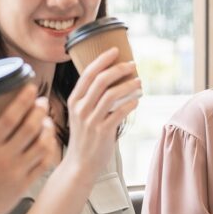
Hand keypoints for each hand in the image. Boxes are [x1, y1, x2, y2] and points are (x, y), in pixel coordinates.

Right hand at [0, 83, 58, 213]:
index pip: (9, 118)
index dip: (23, 101)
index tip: (31, 88)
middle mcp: (3, 158)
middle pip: (29, 128)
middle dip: (40, 111)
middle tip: (43, 102)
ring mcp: (16, 172)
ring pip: (41, 144)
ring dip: (47, 129)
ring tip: (46, 120)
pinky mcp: (25, 184)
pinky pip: (44, 163)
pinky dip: (50, 149)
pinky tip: (48, 140)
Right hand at [63, 47, 141, 184]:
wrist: (80, 164)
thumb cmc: (84, 136)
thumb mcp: (81, 114)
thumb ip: (91, 97)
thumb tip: (112, 78)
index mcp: (74, 100)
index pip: (87, 73)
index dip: (102, 59)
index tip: (115, 50)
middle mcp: (80, 108)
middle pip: (101, 80)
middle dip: (119, 69)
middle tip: (132, 64)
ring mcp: (91, 120)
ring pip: (112, 95)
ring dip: (128, 85)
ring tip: (139, 81)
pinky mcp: (102, 132)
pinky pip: (120, 112)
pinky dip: (130, 103)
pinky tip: (137, 100)